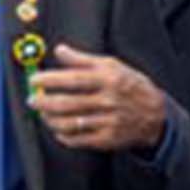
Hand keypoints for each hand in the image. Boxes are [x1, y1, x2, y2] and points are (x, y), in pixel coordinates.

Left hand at [30, 44, 169, 153]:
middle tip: (32, 100)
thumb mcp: (114, 66)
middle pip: (66, 103)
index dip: (49, 80)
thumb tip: (60, 51)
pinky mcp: (106, 139)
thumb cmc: (132, 87)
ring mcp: (108, 122)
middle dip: (43, 102)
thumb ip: (84, 60)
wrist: (156, 116)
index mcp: (109, 80)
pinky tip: (58, 128)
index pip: (73, 79)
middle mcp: (109, 101)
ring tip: (43, 114)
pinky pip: (77, 139)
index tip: (34, 80)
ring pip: (68, 123)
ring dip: (49, 119)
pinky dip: (62, 135)